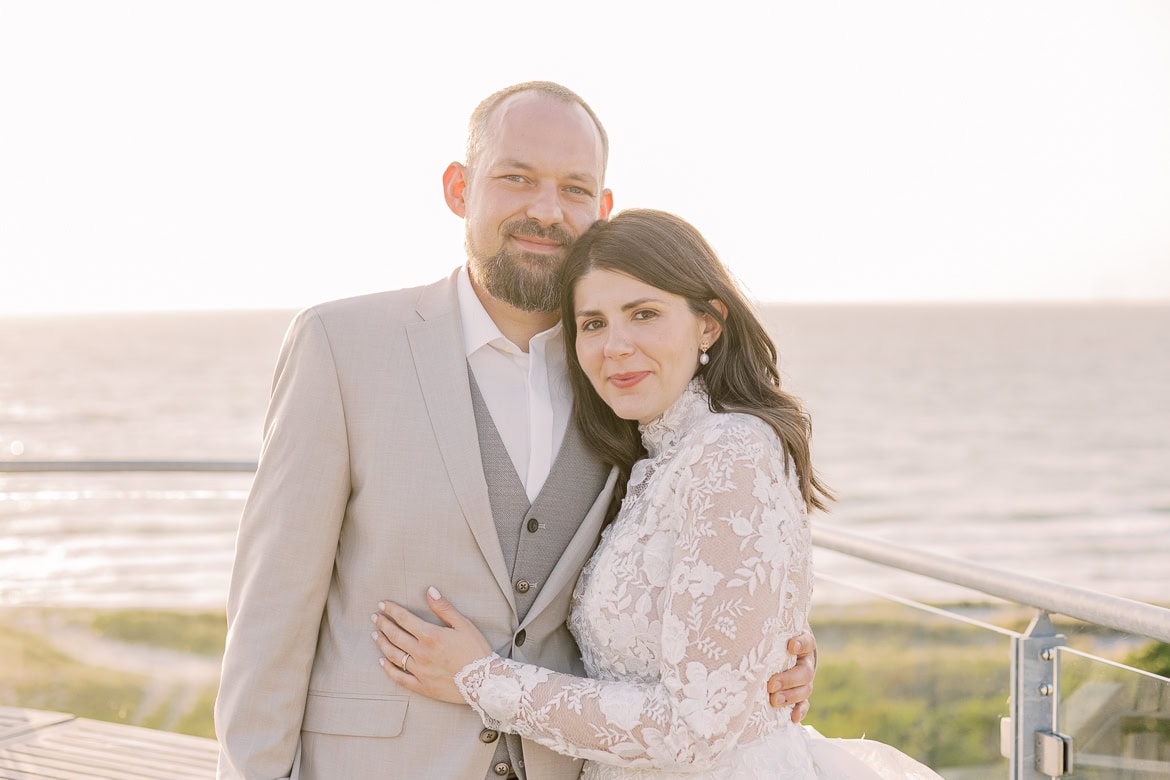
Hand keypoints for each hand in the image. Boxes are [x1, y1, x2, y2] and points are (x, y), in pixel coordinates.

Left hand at [372, 586, 492, 703]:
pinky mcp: (422, 686)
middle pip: (395, 635)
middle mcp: (421, 653)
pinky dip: (388, 669)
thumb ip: (444, 608)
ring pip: (393, 655)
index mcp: (431, 635)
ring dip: (382, 643)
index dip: (392, 610)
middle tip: (375, 617)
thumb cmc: (476, 651)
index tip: (382, 604)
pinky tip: (382, 662)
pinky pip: (399, 678)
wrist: (485, 682)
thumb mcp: (463, 625)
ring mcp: (420, 671)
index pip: (404, 619)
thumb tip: (429, 591)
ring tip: (376, 635)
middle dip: (383, 624)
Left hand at [767, 631, 816, 722]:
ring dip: (790, 697)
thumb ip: (766, 631)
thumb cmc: (772, 637)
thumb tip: (743, 623)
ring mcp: (805, 680)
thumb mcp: (773, 632)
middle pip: (804, 672)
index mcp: (802, 645)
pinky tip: (793, 718)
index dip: (801, 644)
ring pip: (805, 690)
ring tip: (774, 701)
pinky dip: (800, 711)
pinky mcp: (801, 694)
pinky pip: (804, 704)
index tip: (790, 645)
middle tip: (771, 684)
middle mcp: (806, 662)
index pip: (807, 642)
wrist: (780, 649)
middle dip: (788, 679)